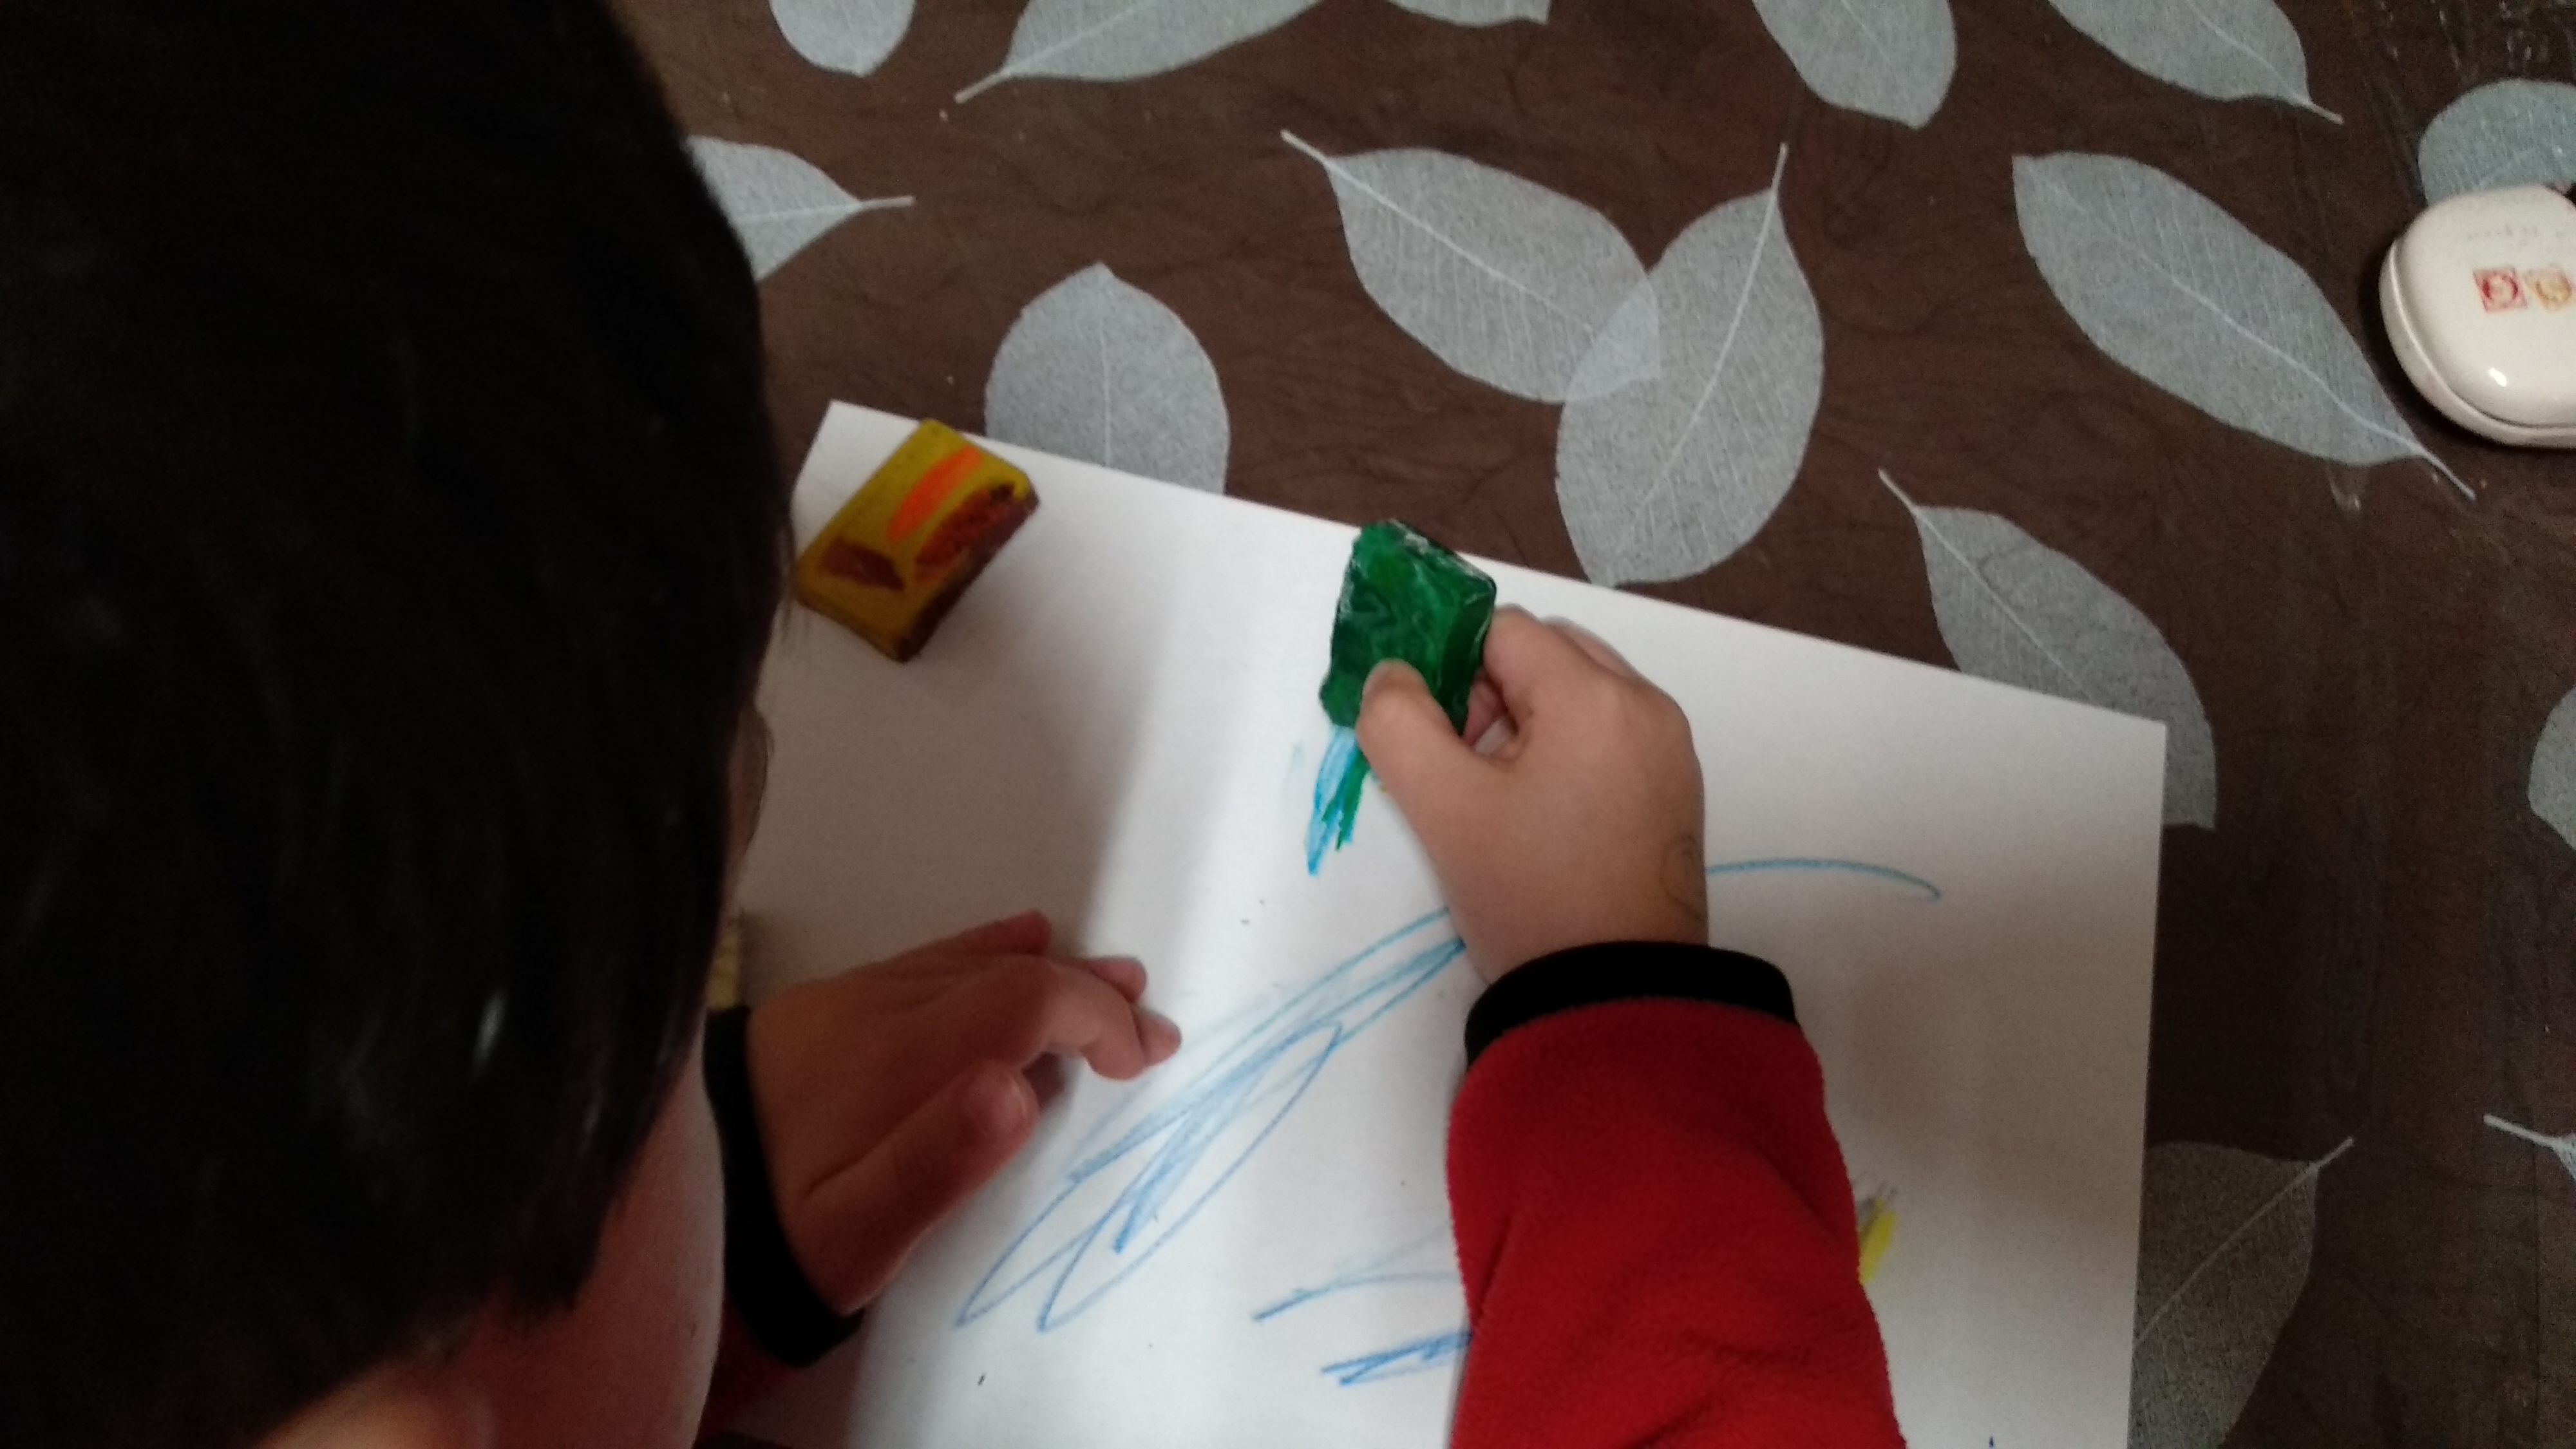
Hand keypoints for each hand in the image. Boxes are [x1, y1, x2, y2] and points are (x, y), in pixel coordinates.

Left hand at [742, 912, 1180, 1312]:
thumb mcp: (861, 1235)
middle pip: (1001, 975)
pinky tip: (1021, 938)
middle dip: (1085, 995)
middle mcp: (871, 1012)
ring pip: (965, 965)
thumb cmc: (787, 1243)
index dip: (1092, 1017)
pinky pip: (922, 964)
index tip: (1139, 1055)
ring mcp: (844, 1003)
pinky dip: (984, 954)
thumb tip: (1018, 1084)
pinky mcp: (822, 1009)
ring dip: (1046, 974)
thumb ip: (938, 1163)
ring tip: (1111, 986)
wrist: (667, 1226)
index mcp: (894, 1061)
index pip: (1020, 1001)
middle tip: (1149, 1028)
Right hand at [1356, 606, 1706, 980]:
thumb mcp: (1443, 808)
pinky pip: (1611, 735)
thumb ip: (1398, 722)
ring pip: (1580, 693)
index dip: (1453, 670)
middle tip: (1468, 770)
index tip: (1438, 737)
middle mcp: (1646, 705)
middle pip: (1548, 653)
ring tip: (1504, 799)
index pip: (1503, 630)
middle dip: (1493, 693)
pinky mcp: (1676, 789)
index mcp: (1594, 696)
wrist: (1616, 997)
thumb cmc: (1529, 894)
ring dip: (1529, 722)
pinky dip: (1569, 752)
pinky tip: (1544, 816)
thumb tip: (1392, 675)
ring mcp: (1670, 748)